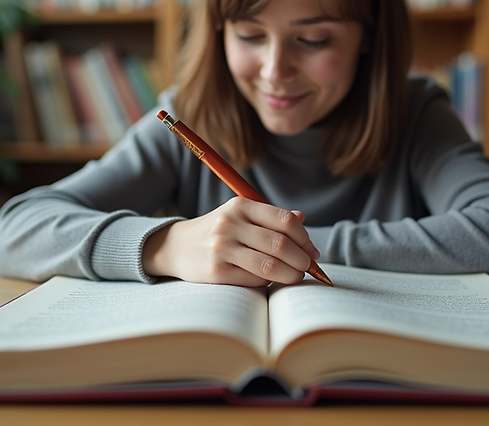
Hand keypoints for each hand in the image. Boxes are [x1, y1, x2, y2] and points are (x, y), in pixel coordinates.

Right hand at [142, 197, 319, 286]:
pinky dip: (268, 282)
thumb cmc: (218, 231)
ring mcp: (221, 248)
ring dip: (291, 274)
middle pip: (281, 244)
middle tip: (308, 267)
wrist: (176, 247)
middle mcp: (230, 224)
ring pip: (270, 265)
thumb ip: (270, 217)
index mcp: (240, 205)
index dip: (305, 238)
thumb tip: (303, 219)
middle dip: (302, 259)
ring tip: (295, 276)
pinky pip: (254, 280)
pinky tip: (269, 280)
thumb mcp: (240, 215)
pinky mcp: (216, 272)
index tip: (312, 250)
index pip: (285, 220)